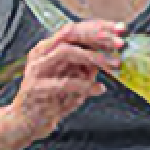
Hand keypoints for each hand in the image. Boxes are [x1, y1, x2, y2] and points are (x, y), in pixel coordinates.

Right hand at [6, 21, 124, 142]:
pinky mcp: (36, 89)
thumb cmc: (54, 97)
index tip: (121, 29)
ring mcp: (36, 70)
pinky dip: (85, 85)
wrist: (28, 122)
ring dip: (94, 56)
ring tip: (114, 65)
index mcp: (50, 47)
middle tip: (120, 43)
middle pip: (69, 34)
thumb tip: (115, 49)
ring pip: (65, 52)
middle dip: (97, 36)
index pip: (75, 29)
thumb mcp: (76, 75)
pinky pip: (64, 83)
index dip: (99, 27)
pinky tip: (99, 88)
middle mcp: (41, 54)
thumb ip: (90, 62)